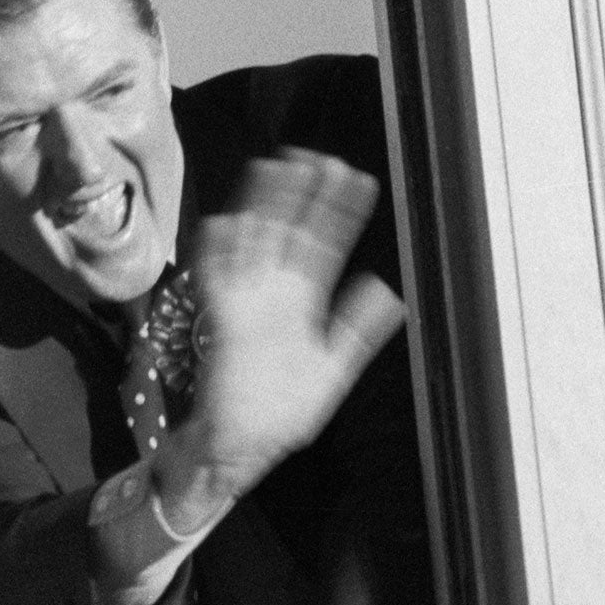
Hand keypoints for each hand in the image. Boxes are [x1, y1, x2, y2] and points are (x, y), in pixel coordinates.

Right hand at [156, 149, 406, 528]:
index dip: (339, 211)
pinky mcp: (221, 320)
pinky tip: (228, 222)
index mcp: (302, 301)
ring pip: (254, 241)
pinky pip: (217, 277)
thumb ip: (356, 327)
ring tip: (277, 169)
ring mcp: (246, 302)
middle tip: (316, 156)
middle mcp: (274, 293)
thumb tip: (387, 289)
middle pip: (287, 229)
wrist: (238, 447)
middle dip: (300, 193)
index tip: (354, 178)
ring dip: (262, 206)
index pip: (324, 243)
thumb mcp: (333, 368)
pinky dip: (218, 251)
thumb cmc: (280, 413)